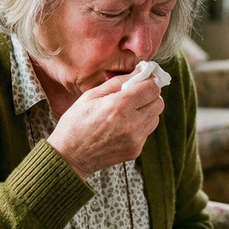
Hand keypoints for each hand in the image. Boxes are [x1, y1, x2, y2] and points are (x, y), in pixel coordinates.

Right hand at [47, 75, 163, 179]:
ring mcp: (135, 139)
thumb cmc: (76, 123)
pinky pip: (146, 132)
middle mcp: (131, 123)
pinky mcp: (135, 150)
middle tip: (134, 95)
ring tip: (126, 112)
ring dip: (146, 111)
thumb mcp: (91, 95)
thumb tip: (139, 72)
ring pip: (155, 118)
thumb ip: (117, 82)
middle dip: (149, 96)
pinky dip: (139, 126)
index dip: (148, 81)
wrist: (70, 156)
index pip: (152, 88)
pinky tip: (122, 126)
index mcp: (120, 105)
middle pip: (158, 103)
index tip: (142, 80)